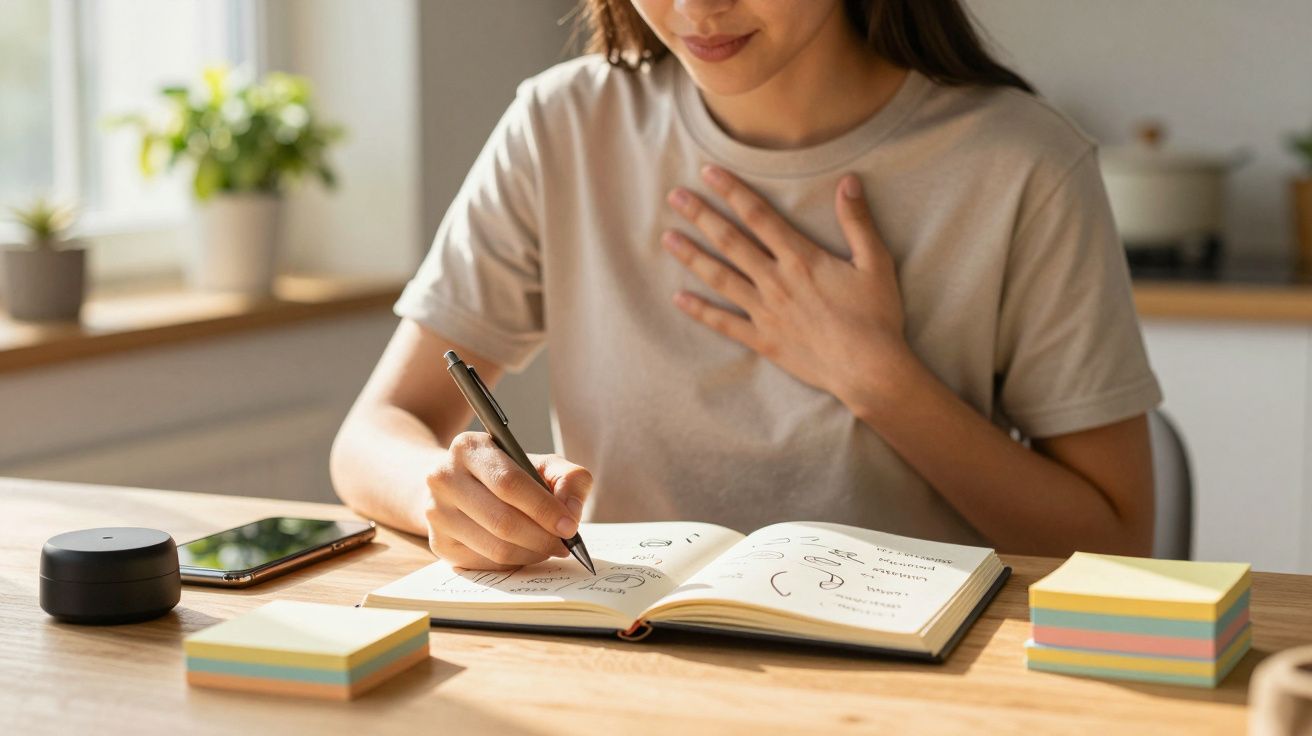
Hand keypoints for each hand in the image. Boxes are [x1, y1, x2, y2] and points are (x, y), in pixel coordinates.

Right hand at [418, 431, 591, 569]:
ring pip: (496, 547)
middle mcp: (444, 478)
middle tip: (564, 544)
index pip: (509, 483)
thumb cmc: (505, 473)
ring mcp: (436, 513)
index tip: (569, 526)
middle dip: (542, 537)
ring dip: (532, 553)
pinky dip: (515, 562)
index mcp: (469, 448)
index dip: (544, 508)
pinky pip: (486, 563)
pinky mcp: (439, 544)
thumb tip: (571, 512)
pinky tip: (526, 551)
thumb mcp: (538, 463)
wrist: (457, 484)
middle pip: (502, 520)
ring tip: (549, 547)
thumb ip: (567, 478)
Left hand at [663, 165, 913, 413]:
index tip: (708, 172)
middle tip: (674, 197)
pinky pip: (724, 323)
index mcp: (801, 258)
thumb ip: (858, 222)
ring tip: (667, 238)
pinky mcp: (763, 340)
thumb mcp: (875, 262)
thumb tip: (849, 181)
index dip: (732, 191)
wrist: (869, 369)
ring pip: (720, 278)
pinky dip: (700, 311)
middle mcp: (776, 281)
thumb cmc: (876, 316)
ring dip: (692, 256)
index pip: (758, 216)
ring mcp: (765, 312)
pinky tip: (678, 298)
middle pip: (731, 241)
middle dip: (701, 216)